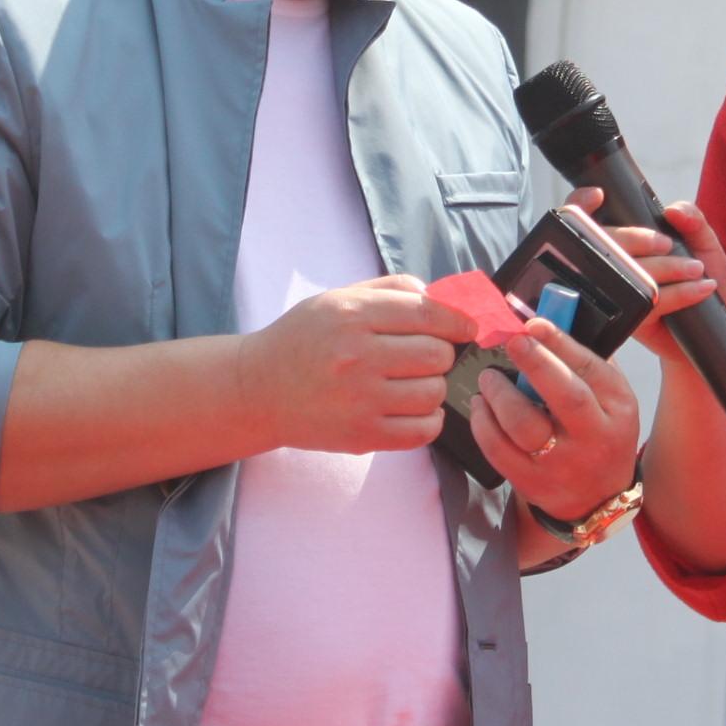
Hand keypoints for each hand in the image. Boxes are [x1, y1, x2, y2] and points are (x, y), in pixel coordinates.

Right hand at [239, 275, 471, 453]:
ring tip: (411, 383)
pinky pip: (423, 430)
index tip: (467, 328)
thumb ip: (389, 290)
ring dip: (432, 387)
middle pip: (437, 355)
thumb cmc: (303, 340)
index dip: (458, 321)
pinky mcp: (361, 435)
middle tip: (423, 358)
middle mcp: (356, 356)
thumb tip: (438, 295)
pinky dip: (428, 420)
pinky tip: (411, 409)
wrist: (258, 390)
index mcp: (352, 316)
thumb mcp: (338, 299)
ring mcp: (359, 400)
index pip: (428, 313)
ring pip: (434, 393)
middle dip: (440, 354)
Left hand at [465, 317, 643, 523]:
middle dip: (536, 363)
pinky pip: (499, 450)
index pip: (591, 369)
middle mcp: (594, 437)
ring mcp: (562, 464)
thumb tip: (548, 321)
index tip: (535, 324)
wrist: (597, 499)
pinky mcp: (532, 483)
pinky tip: (481, 405)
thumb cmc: (599, 433)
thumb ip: (586, 363)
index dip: (561, 343)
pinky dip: (483, 423)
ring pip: (525, 426)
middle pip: (565, 397)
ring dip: (500, 394)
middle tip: (513, 342)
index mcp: (618, 409)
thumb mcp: (610, 400)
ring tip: (489, 377)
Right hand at [571, 188, 725, 362]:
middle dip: (636, 239)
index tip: (598, 196)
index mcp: (623, 242)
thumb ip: (692, 218)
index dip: (581, 204)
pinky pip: (648, 302)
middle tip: (668, 244)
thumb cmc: (701, 278)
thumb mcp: (703, 242)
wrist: (710, 328)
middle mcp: (612, 267)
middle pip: (603, 245)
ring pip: (627, 274)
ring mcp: (617, 295)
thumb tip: (671, 210)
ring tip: (697, 268)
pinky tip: (701, 288)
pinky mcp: (631, 321)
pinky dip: (680, 293)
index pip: (587, 219)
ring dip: (665, 267)